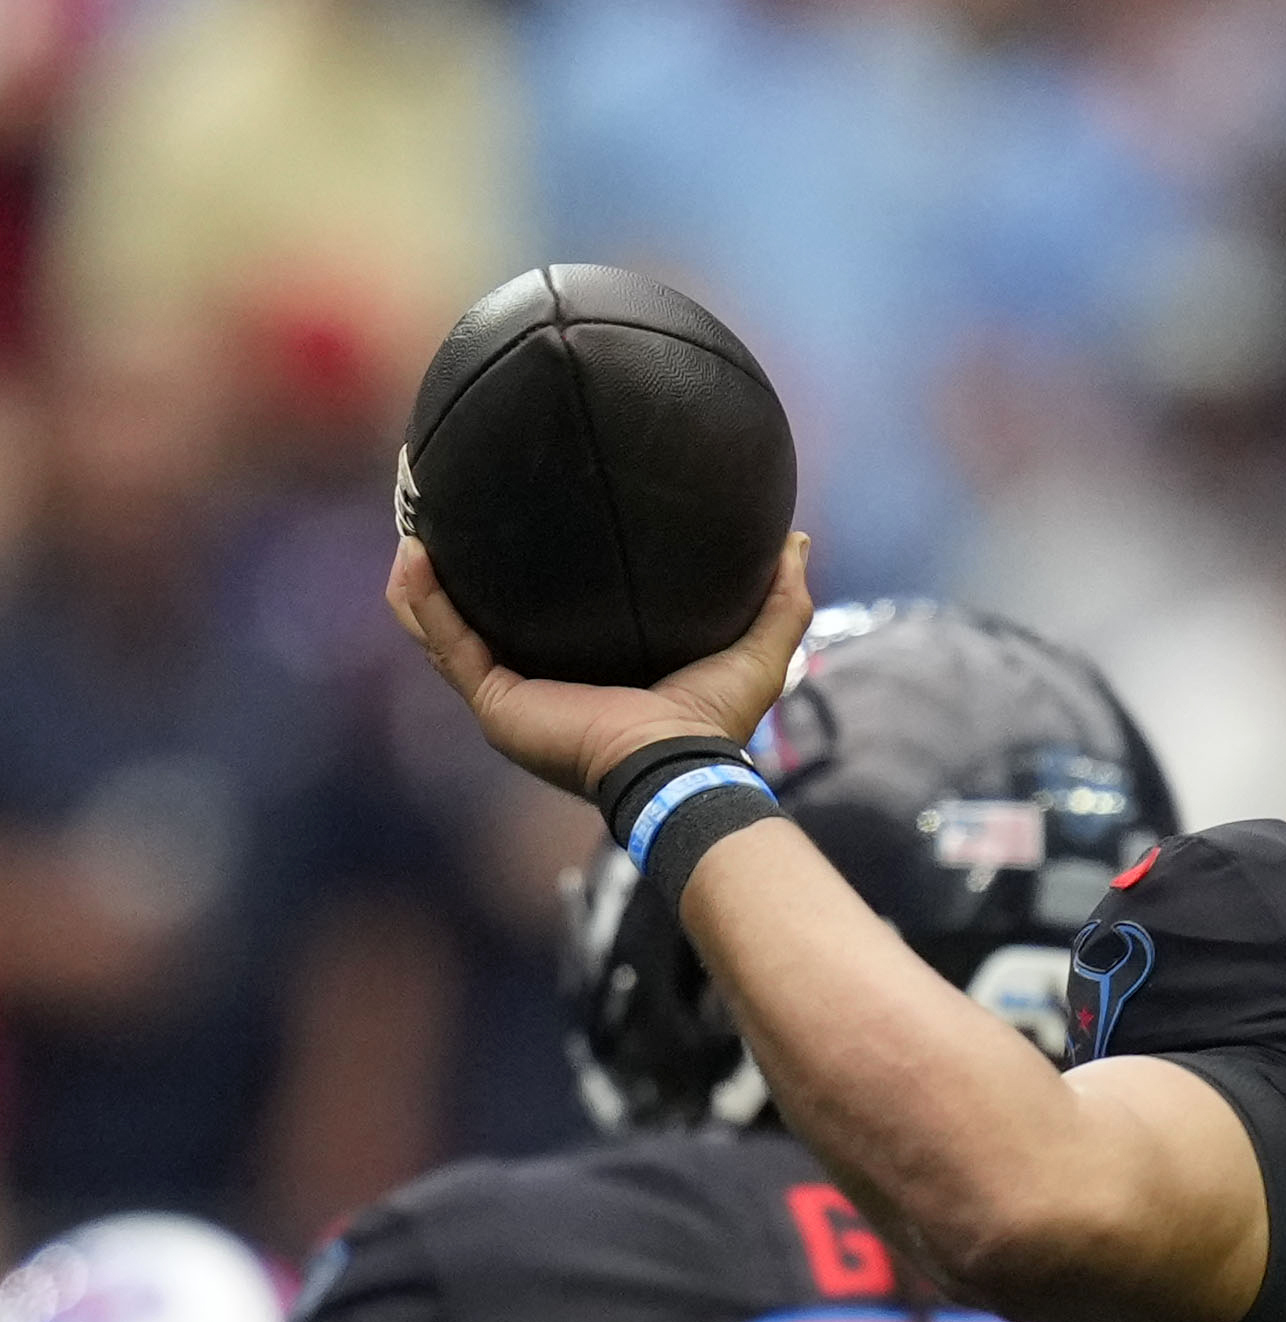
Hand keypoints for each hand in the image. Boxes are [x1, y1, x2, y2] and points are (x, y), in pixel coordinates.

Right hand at [384, 532, 814, 799]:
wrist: (678, 766)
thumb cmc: (716, 726)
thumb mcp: (757, 650)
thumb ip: (781, 599)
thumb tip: (797, 540)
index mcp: (586, 678)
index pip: (545, 625)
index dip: (527, 582)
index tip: (519, 524)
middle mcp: (541, 688)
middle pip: (481, 625)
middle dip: (457, 577)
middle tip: (446, 515)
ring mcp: (511, 698)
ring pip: (446, 632)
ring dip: (423, 584)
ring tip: (412, 526)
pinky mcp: (497, 702)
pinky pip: (446, 641)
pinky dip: (425, 599)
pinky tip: (413, 551)